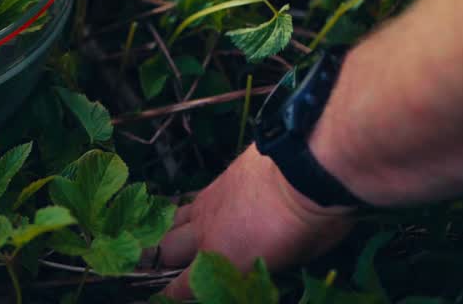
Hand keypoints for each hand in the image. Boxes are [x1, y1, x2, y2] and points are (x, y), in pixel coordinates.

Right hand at [156, 145, 354, 299]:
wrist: (301, 171)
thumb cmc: (306, 227)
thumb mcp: (288, 265)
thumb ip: (260, 274)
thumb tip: (252, 276)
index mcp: (220, 260)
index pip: (182, 287)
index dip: (169, 296)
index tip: (162, 299)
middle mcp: (204, 234)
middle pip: (165, 250)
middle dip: (157, 263)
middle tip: (155, 269)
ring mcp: (206, 206)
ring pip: (171, 222)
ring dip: (168, 234)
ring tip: (165, 242)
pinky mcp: (214, 184)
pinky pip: (189, 200)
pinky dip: (185, 211)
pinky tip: (189, 213)